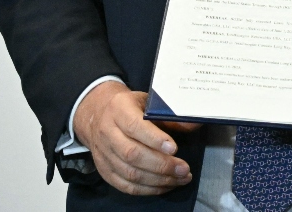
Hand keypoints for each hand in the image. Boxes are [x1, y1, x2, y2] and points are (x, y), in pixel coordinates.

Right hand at [73, 81, 198, 194]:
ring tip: (181, 178)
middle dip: (161, 165)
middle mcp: (107, 133)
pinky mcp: (104, 170)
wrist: (97, 115)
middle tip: (184, 169)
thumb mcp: (148, 101)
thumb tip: (195, 123)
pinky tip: (166, 186)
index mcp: (119, 110)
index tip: (174, 149)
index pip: (134, 127)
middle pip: (132, 154)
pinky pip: (124, 185)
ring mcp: (103, 154)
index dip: (155, 139)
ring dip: (158, 180)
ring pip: (129, 173)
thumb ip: (169, 114)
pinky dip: (146, 189)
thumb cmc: (131, 107)